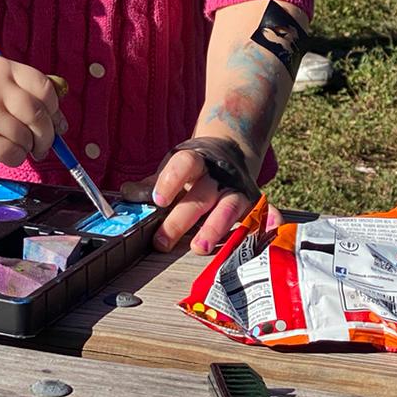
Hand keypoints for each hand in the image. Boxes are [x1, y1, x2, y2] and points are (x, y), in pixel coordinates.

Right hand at [0, 57, 64, 166]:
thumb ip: (23, 91)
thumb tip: (62, 122)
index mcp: (0, 65)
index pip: (44, 88)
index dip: (55, 110)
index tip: (55, 122)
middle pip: (38, 114)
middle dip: (47, 135)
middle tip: (43, 145)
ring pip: (25, 136)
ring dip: (28, 148)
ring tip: (18, 147)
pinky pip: (11, 153)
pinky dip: (16, 158)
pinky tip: (7, 154)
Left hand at [120, 150, 262, 254]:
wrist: (229, 149)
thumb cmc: (195, 166)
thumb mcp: (173, 166)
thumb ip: (152, 184)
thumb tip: (127, 195)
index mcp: (196, 159)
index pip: (184, 164)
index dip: (171, 181)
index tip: (157, 200)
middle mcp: (219, 174)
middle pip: (201, 195)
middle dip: (181, 220)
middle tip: (162, 241)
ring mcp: (239, 188)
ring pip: (230, 207)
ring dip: (216, 227)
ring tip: (200, 247)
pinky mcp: (256, 201)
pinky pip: (267, 212)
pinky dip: (269, 223)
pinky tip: (266, 234)